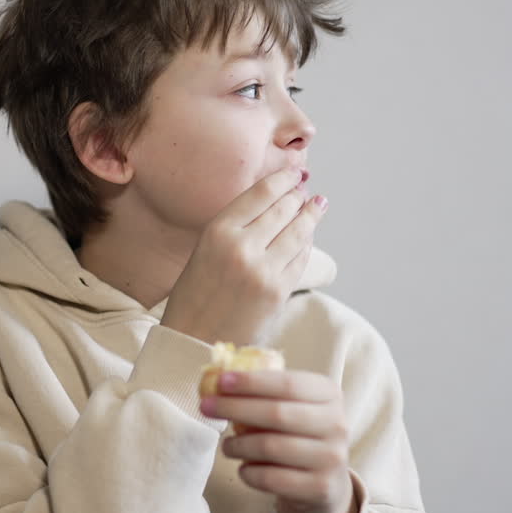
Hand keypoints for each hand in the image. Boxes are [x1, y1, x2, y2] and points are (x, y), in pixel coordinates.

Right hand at [160, 165, 328, 346]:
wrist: (195, 338)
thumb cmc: (195, 293)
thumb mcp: (205, 249)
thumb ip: (235, 226)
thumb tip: (273, 201)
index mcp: (218, 232)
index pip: (261, 193)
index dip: (283, 179)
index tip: (293, 173)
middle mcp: (242, 247)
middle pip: (284, 208)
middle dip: (298, 195)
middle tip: (305, 189)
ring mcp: (264, 270)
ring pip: (298, 232)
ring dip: (310, 215)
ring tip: (316, 205)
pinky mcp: (279, 291)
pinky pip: (300, 258)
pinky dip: (307, 244)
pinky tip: (308, 236)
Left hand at [201, 369, 356, 512]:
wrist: (327, 484)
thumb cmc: (299, 436)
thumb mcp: (293, 408)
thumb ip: (265, 393)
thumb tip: (217, 382)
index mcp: (329, 394)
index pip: (287, 383)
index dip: (251, 382)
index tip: (221, 381)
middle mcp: (336, 424)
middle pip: (277, 413)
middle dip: (235, 408)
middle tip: (206, 408)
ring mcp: (331, 458)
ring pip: (271, 447)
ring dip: (239, 445)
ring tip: (227, 445)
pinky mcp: (320, 488)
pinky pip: (272, 479)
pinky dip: (249, 472)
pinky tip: (243, 468)